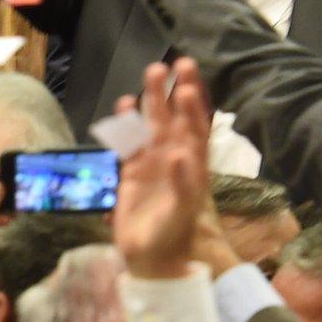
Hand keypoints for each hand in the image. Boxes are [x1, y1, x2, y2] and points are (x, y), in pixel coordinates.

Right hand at [112, 57, 211, 278]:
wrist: (151, 258)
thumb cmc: (172, 236)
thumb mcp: (182, 212)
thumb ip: (183, 183)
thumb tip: (180, 153)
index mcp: (193, 166)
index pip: (195, 130)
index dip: (193, 108)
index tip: (187, 86)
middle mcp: (175, 159)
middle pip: (176, 118)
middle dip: (175, 92)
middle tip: (176, 63)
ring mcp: (154, 164)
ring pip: (153, 125)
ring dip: (153, 100)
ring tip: (153, 71)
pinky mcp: (133, 172)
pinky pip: (130, 142)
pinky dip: (127, 124)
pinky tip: (125, 106)